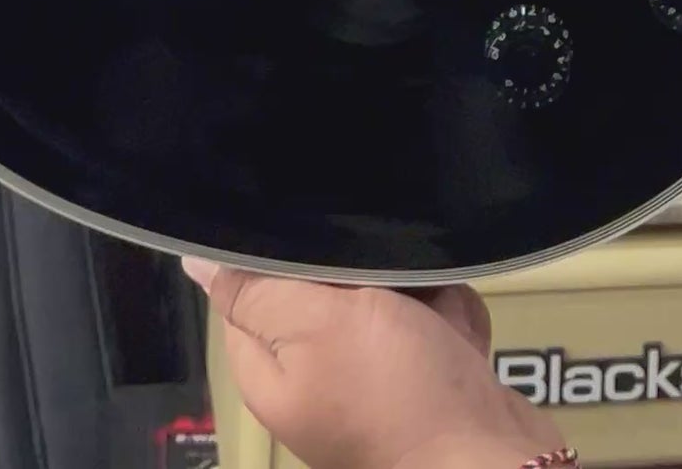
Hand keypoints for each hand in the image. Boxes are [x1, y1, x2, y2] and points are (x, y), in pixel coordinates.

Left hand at [185, 263, 532, 468]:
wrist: (488, 459)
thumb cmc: (394, 389)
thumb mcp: (316, 325)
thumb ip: (256, 290)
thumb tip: (192, 261)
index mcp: (269, 370)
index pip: (247, 283)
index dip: (284, 252)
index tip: (322, 235)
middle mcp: (313, 376)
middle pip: (321, 283)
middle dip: (362, 269)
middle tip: (385, 280)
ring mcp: (371, 380)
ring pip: (385, 294)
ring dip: (415, 289)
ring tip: (430, 306)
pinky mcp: (422, 380)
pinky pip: (429, 322)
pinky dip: (447, 320)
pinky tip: (455, 332)